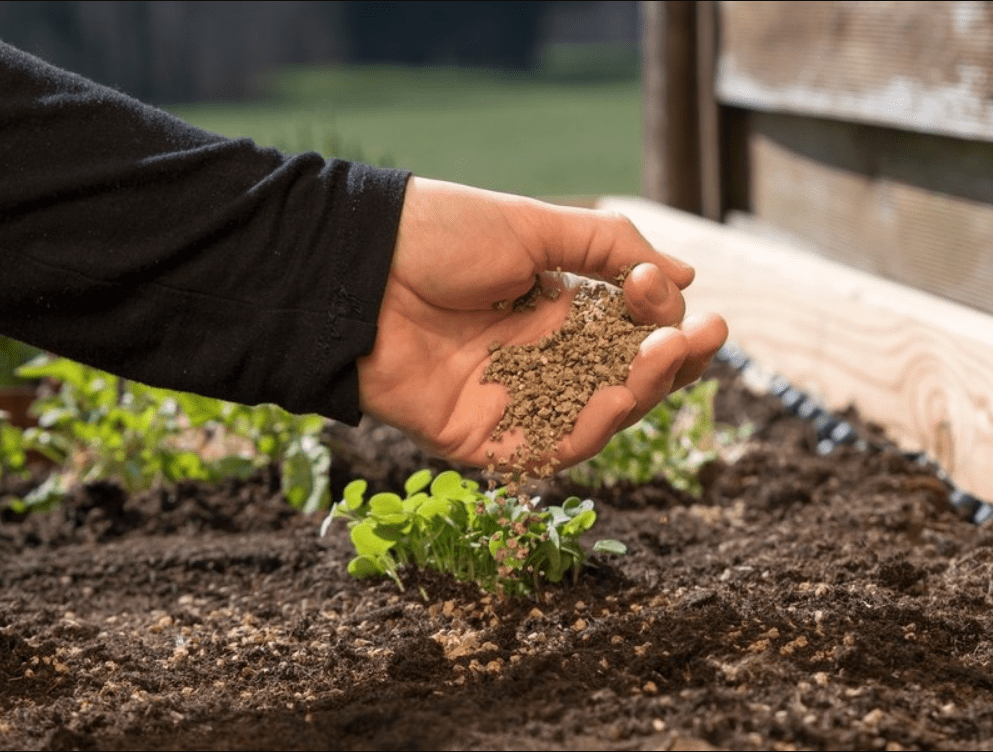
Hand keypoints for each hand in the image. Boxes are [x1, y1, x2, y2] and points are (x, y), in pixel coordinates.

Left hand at [356, 177, 728, 469]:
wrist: (356, 267)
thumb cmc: (439, 237)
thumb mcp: (534, 227)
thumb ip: (611, 249)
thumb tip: (687, 275)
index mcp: (554, 312)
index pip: (629, 332)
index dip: (660, 317)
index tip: (661, 288)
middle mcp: (540, 361)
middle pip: (623, 380)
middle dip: (671, 361)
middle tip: (707, 336)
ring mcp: (513, 403)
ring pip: (596, 418)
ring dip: (641, 391)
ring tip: (667, 356)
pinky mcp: (480, 440)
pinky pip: (545, 450)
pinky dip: (587, 430)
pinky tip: (615, 397)